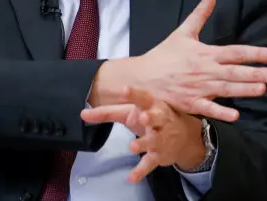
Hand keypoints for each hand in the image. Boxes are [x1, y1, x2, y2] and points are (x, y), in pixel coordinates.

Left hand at [80, 86, 207, 181]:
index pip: (143, 97)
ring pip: (153, 140)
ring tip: (132, 147)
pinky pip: (150, 163)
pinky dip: (141, 171)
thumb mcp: (129, 112)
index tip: (125, 89)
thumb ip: (106, 112)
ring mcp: (160, 138)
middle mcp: (159, 120)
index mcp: (151, 105)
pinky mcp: (159, 155)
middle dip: (151, 116)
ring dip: (144, 143)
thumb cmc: (151, 118)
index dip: (135, 93)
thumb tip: (82, 113)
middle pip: (156, 116)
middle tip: (143, 116)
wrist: (183, 137)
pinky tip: (131, 177)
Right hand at [89, 0, 266, 122]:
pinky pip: (208, 109)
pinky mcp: (190, 103)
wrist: (142, 77)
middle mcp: (204, 70)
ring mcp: (198, 88)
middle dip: (254, 73)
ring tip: (262, 89)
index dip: (254, 53)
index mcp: (205, 53)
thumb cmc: (164, 55)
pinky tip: (235, 115)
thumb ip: (200, 14)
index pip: (234, 52)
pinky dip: (221, 112)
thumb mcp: (183, 32)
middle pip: (234, 72)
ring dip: (244, 90)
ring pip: (226, 90)